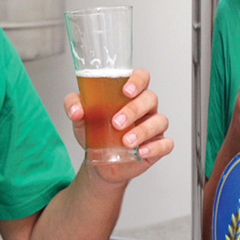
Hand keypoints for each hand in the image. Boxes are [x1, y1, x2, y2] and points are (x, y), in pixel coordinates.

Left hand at [64, 68, 172, 183]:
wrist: (99, 162)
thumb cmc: (95, 133)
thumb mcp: (80, 117)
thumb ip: (73, 105)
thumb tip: (76, 110)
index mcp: (129, 94)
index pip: (142, 76)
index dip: (138, 80)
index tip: (126, 90)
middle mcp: (144, 107)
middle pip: (150, 98)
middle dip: (134, 109)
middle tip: (116, 122)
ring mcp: (153, 126)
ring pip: (160, 120)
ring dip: (143, 131)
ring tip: (125, 141)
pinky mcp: (157, 145)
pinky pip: (166, 144)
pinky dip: (155, 147)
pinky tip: (140, 151)